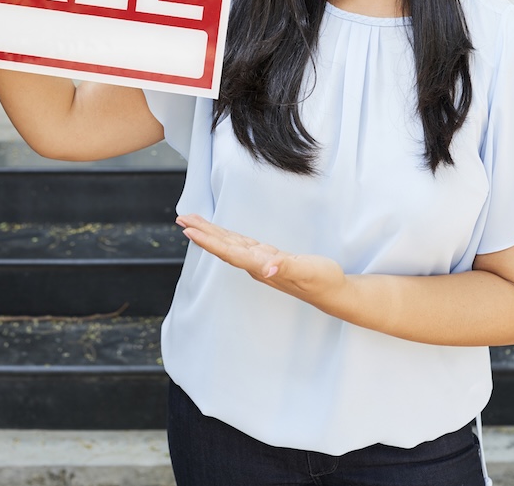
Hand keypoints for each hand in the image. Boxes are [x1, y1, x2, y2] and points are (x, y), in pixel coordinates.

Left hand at [176, 214, 347, 303]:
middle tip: (181, 219)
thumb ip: (287, 267)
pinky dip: (225, 236)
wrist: (332, 293)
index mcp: (261, 266)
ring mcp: (260, 262)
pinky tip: (219, 234)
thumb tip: (267, 267)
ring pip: (229, 244)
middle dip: (202, 233)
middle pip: (222, 246)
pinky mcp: (268, 257)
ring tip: (192, 222)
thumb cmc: (322, 281)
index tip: (189, 230)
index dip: (208, 241)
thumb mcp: (308, 270)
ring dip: (210, 233)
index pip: (229, 251)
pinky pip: (240, 244)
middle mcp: (256, 265)